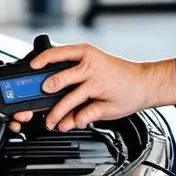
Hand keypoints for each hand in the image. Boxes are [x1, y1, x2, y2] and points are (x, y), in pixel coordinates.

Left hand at [6, 43, 175, 132]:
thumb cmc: (117, 75)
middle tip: (42, 100)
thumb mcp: (94, 67)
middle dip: (47, 91)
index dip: (41, 60)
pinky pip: (83, 115)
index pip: (58, 53)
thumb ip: (75, 79)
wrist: (144, 83)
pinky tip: (76, 121)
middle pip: (60, 78)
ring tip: (52, 121)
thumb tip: (54, 94)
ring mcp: (96, 83)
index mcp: (86, 53)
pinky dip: (76, 120)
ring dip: (57, 113)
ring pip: (69, 100)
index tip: (32, 68)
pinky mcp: (103, 102)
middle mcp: (90, 66)